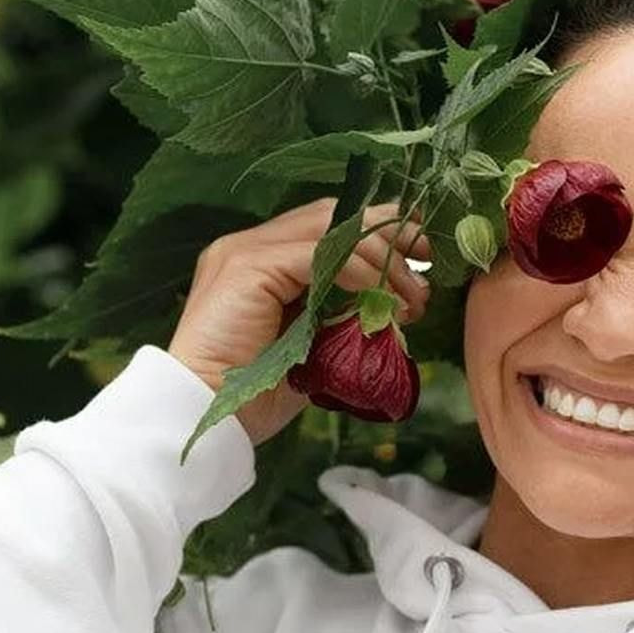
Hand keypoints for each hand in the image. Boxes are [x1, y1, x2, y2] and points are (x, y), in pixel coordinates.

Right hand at [167, 197, 431, 445]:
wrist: (205, 416)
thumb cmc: (256, 396)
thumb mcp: (313, 351)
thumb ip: (340, 322)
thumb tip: (390, 312)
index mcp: (263, 263)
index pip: (328, 228)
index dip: (377, 232)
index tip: (420, 251)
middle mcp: (251, 246)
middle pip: (332, 216)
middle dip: (388, 231)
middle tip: (428, 255)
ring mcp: (245, 252)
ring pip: (330, 230)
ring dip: (381, 259)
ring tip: (412, 295)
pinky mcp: (247, 267)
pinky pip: (318, 255)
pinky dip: (358, 274)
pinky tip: (382, 301)